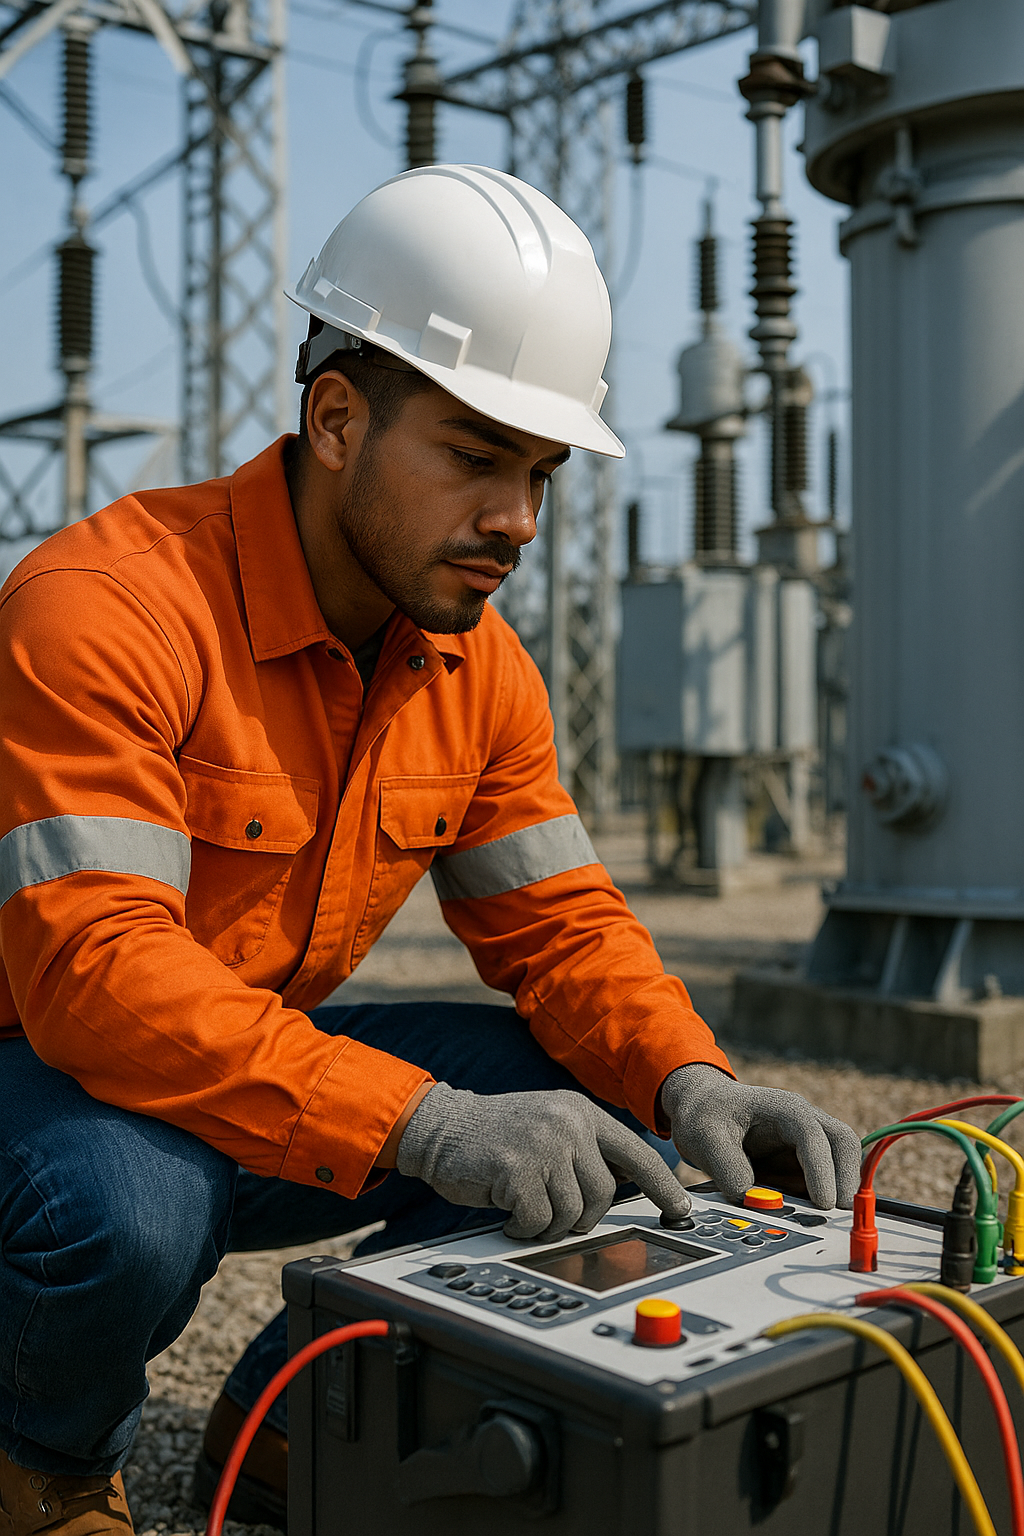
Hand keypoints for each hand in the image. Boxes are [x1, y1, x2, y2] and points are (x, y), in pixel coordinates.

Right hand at [396, 1082, 691, 1240]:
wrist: (441, 1127)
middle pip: (603, 1195)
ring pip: (572, 1212)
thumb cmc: (495, 1139)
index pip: (636, 1153)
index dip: (663, 1185)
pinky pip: (538, 1220)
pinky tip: (506, 1209)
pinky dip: (522, 1226)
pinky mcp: (517, 1167)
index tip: (681, 1209)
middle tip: (549, 1210)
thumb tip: (623, 1190)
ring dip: (547, 1223)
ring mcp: (543, 1142)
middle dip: (580, 1216)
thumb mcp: (549, 1129)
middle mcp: (568, 1122)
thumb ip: (585, 1151)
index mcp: (580, 1112)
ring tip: (524, 1206)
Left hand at [660, 1063, 860, 1209]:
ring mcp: (807, 1142)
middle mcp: (804, 1122)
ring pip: (840, 1163)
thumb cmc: (707, 1115)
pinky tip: (809, 1220)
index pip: (813, 1136)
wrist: (704, 1109)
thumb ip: (728, 1168)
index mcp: (784, 1108)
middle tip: (840, 1218)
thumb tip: (753, 1199)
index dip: (821, 1170)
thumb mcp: (704, 1138)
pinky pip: (822, 1181)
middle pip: (842, 1144)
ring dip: (839, 1192)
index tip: (823, 1203)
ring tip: (827, 1224)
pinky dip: (821, 1200)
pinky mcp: (802, 1163)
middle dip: (847, 1180)